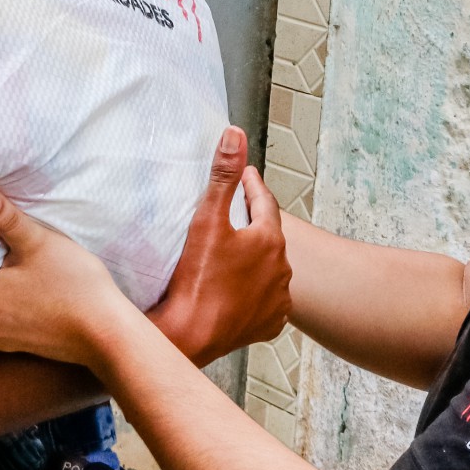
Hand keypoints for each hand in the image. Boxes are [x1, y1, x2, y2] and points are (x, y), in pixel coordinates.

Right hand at [146, 127, 290, 365]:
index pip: (264, 202)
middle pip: (269, 235)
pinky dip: (257, 291)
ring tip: (234, 253)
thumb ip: (223, 175)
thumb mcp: (207, 219)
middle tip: (236, 212)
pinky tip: (241, 289)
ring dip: (256, 259)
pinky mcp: (268, 325)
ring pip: (269, 269)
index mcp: (270, 240)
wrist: (188, 334)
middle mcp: (281, 270)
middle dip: (254, 222)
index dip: (252, 186)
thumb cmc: (196, 279)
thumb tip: (236, 135)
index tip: (245, 175)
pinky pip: (267, 301)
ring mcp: (277, 300)